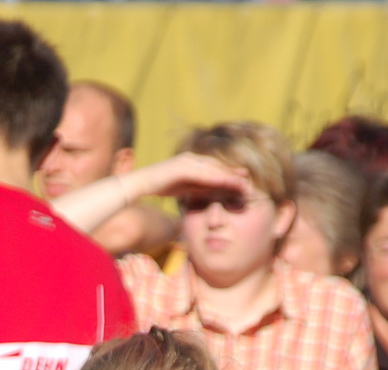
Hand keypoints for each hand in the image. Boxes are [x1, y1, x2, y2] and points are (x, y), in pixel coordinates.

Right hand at [124, 152, 245, 202]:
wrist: (139, 184)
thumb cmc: (159, 187)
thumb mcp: (184, 189)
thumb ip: (199, 188)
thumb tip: (215, 192)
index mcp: (192, 162)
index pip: (214, 168)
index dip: (229, 174)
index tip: (243, 180)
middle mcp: (191, 158)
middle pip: (216, 166)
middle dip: (233, 174)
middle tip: (248, 181)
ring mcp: (187, 161)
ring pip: (213, 169)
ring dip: (228, 176)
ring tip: (242, 183)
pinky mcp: (182, 166)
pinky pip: (203, 173)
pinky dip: (216, 178)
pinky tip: (226, 183)